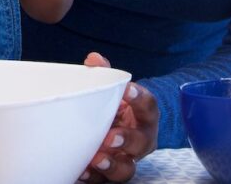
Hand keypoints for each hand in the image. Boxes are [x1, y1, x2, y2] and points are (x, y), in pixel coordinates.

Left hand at [78, 52, 158, 182]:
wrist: (117, 130)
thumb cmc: (115, 108)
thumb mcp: (114, 91)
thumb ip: (104, 75)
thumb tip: (93, 59)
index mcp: (143, 116)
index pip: (149, 106)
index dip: (140, 98)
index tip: (127, 89)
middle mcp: (141, 140)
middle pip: (142, 143)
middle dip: (127, 140)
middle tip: (111, 136)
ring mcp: (127, 159)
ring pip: (127, 169)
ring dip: (113, 165)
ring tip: (97, 159)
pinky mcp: (111, 174)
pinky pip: (105, 181)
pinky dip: (93, 177)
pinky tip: (81, 171)